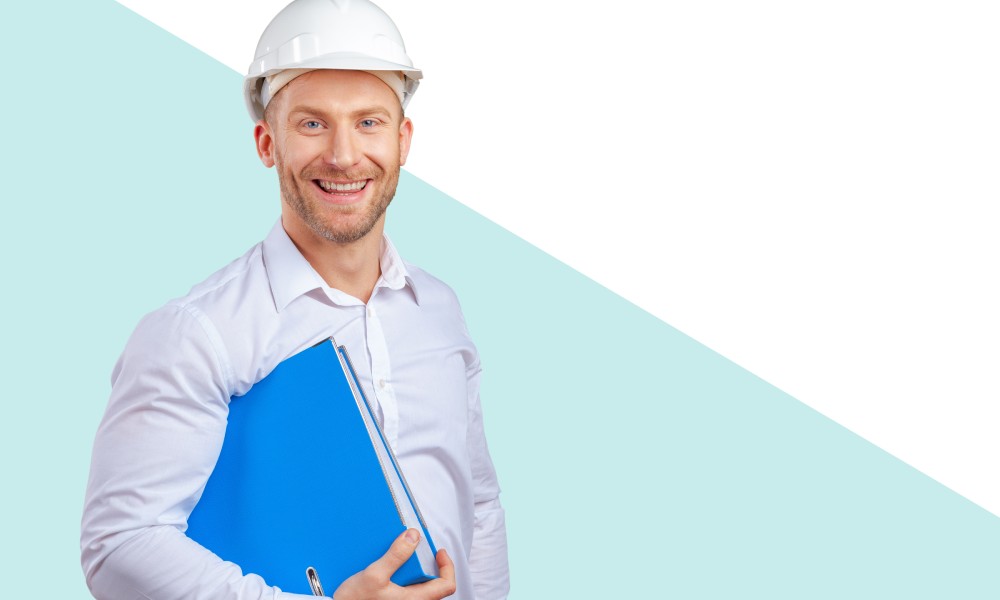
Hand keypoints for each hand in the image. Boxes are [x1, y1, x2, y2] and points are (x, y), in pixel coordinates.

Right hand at [332, 528, 456, 599]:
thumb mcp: (374, 575)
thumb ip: (396, 555)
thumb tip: (413, 537)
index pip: (446, 585)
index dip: (447, 566)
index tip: (439, 552)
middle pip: (433, 585)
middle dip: (427, 566)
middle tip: (416, 552)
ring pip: (419, 588)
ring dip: (413, 572)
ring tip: (398, 560)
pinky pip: (405, 591)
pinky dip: (402, 579)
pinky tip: (386, 571)